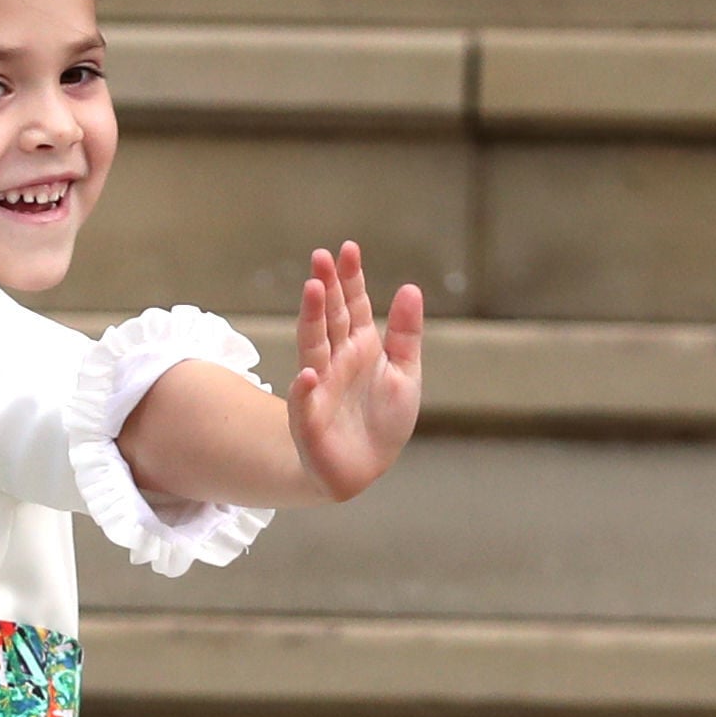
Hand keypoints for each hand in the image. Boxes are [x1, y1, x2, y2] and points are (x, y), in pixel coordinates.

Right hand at [288, 243, 422, 501]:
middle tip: (321, 257)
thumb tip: (411, 287)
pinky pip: (305, 403)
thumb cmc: (383, 420)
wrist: (363, 468)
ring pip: (313, 347)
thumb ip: (406, 333)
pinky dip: (304, 389)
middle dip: (325, 287)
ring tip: (312, 290)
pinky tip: (309, 374)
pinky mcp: (310, 420)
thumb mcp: (405, 372)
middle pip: (330, 318)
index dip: (351, 278)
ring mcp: (320, 387)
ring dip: (310, 319)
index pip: (354, 305)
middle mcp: (337, 361)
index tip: (348, 248)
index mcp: (361, 347)